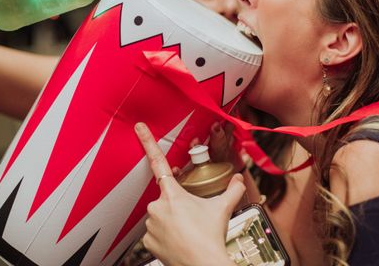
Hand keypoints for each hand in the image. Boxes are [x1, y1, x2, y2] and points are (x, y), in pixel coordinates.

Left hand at [135, 122, 242, 265]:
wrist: (203, 265)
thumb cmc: (210, 238)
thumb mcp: (222, 208)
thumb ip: (232, 189)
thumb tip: (239, 179)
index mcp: (172, 194)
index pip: (158, 162)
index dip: (148, 142)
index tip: (139, 127)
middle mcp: (156, 207)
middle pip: (166, 198)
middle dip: (177, 205)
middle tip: (192, 218)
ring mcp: (151, 226)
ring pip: (160, 216)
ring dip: (171, 220)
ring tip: (187, 231)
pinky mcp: (148, 243)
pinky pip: (156, 233)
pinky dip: (166, 235)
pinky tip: (178, 240)